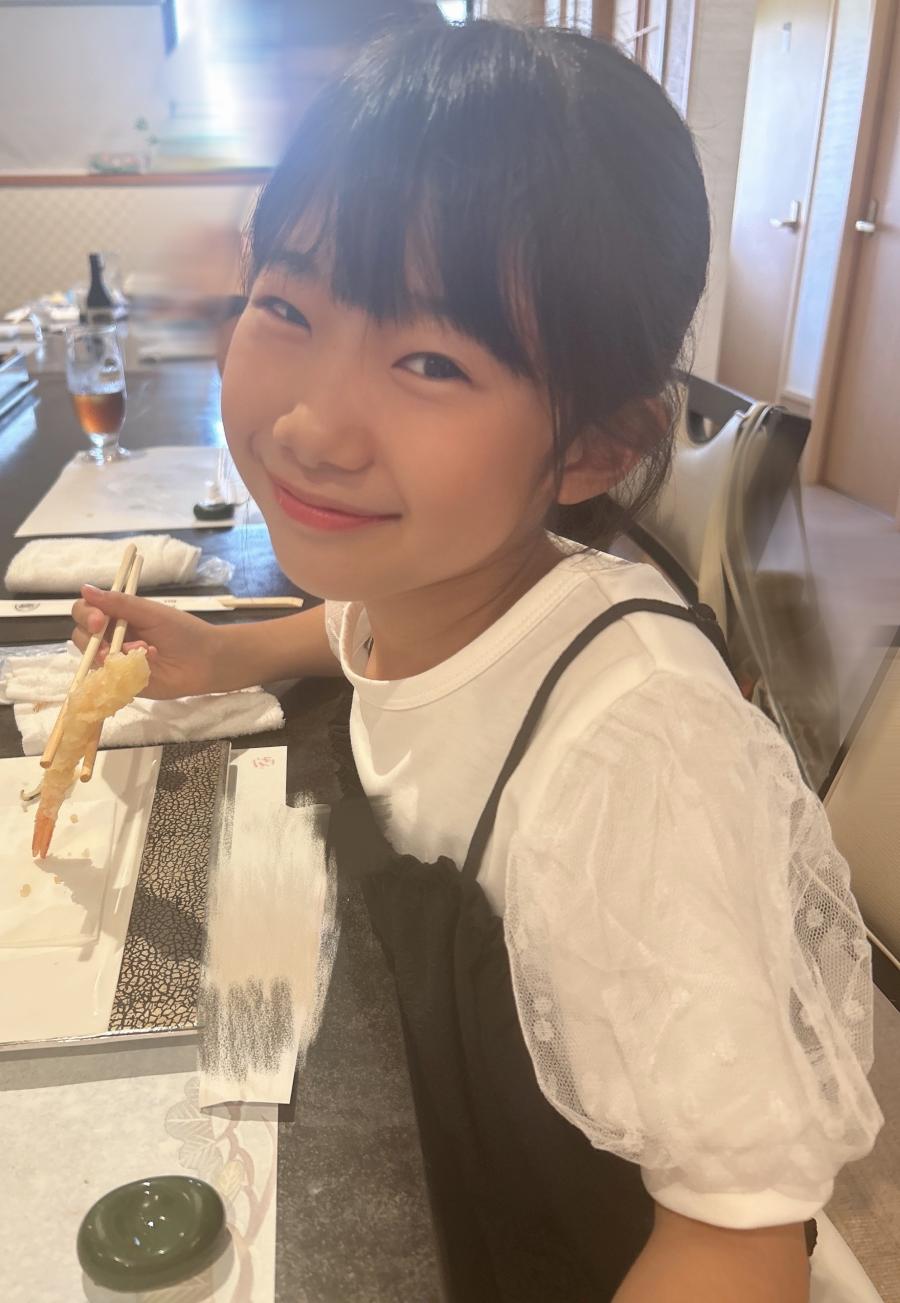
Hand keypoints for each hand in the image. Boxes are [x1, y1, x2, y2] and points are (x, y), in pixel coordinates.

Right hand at [71, 585, 224, 699]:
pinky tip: (144, 667)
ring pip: (91, 658)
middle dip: (91, 637)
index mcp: (117, 616)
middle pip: (81, 635)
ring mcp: (116, 661)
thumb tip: (85, 589)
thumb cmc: (182, 632)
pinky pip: (107, 678)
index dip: (86, 614)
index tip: (99, 620)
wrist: (206, 661)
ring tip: (137, 654)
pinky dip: (121, 671)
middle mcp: (112, 637)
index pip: (86, 611)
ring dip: (109, 654)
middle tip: (108, 642)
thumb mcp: (150, 613)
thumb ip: (119, 603)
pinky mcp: (123, 682)